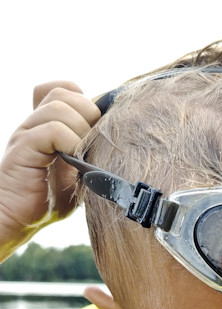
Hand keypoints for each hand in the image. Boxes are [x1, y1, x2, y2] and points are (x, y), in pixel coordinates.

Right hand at [0, 82, 99, 249]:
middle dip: (89, 113)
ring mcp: (28, 132)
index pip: (66, 89)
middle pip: (65, 92)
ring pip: (60, 106)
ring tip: (82, 154)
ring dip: (80, 129)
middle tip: (92, 144)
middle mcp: (35, 123)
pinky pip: (53, 129)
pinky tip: (73, 162)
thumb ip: (90, 155)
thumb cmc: (47, 199)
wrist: (17, 219)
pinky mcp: (24, 147)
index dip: (86, 101)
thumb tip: (118, 145)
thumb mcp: (77, 174)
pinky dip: (71, 143)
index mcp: (48, 125)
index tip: (95, 130)